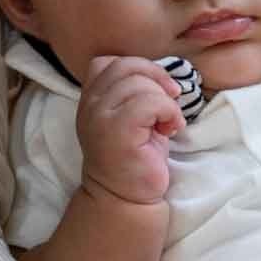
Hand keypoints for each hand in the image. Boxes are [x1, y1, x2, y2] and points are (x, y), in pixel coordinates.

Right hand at [76, 56, 186, 204]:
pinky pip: (150, 102)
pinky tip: (170, 129)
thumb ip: (132, 92)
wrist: (125, 198)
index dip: (137, 68)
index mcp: (90, 99)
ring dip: (165, 100)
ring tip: (168, 122)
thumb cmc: (135, 158)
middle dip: (156, 78)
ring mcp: (100, 117)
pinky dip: (168, 111)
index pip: (107, 62)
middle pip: (125, 66)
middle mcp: (89, 105)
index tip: (156, 89)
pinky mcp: (117, 131)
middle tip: (170, 100)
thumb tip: (161, 76)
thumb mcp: (129, 117)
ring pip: (139, 83)